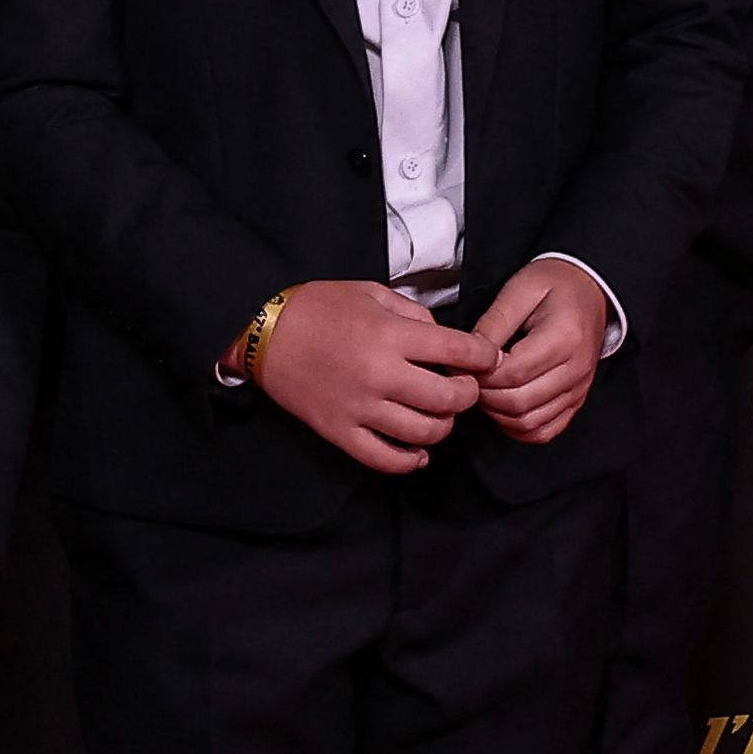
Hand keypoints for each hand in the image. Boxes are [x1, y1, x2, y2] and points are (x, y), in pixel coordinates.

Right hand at [244, 279, 481, 474]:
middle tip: (464, 387)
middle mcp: (380, 375)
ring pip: (424, 433)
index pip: (458, 351)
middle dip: (468, 394)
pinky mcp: (340, 432)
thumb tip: (445, 341)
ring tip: (438, 412)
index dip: (485, 357)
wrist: (263, 331)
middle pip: (449, 399)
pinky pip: (385, 459)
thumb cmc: (319, 307)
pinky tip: (419, 452)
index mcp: (390, 336)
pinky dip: (410, 460)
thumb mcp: (372, 293)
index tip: (488, 359)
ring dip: (443, 425)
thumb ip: (414, 315)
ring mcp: (359, 408)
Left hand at [463, 259, 612, 445]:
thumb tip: (470, 355)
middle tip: (471, 377)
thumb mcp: (519, 289)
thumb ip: (494, 323)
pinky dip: (519, 427)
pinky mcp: (576, 401)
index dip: (482, 374)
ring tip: (486, 389)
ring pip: (529, 422)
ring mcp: (579, 389)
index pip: (513, 373)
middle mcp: (577, 369)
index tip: (467, 362)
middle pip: (520, 403)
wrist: (590, 291)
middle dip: (485, 395)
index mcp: (565, 337)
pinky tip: (505, 408)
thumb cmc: (554, 285)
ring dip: (498, 413)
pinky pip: (545, 431)